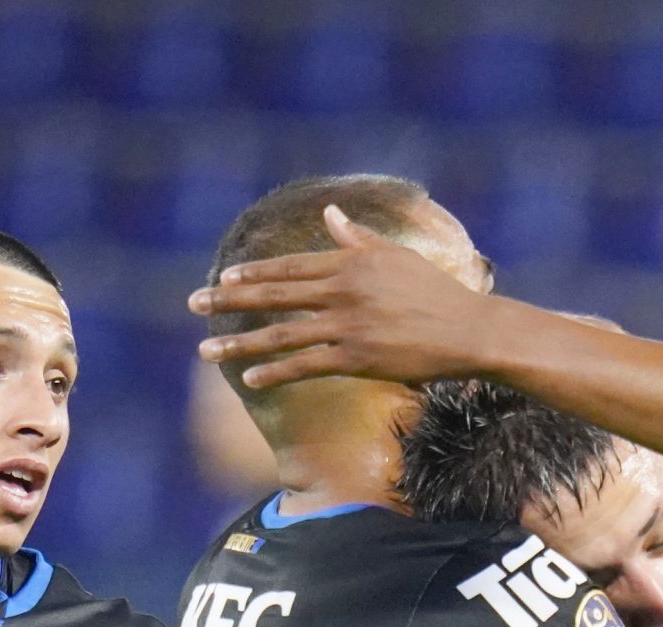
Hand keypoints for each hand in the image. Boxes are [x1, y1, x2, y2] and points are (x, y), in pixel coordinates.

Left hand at [191, 205, 502, 391]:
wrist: (469, 330)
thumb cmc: (437, 293)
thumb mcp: (396, 257)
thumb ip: (357, 238)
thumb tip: (331, 212)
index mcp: (349, 262)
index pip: (289, 267)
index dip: (253, 274)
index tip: (223, 279)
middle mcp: (341, 290)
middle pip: (274, 294)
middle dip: (229, 300)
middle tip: (193, 305)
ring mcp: (346, 324)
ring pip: (281, 332)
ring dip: (239, 342)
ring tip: (206, 350)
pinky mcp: (356, 357)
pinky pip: (305, 364)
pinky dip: (275, 371)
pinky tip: (249, 377)